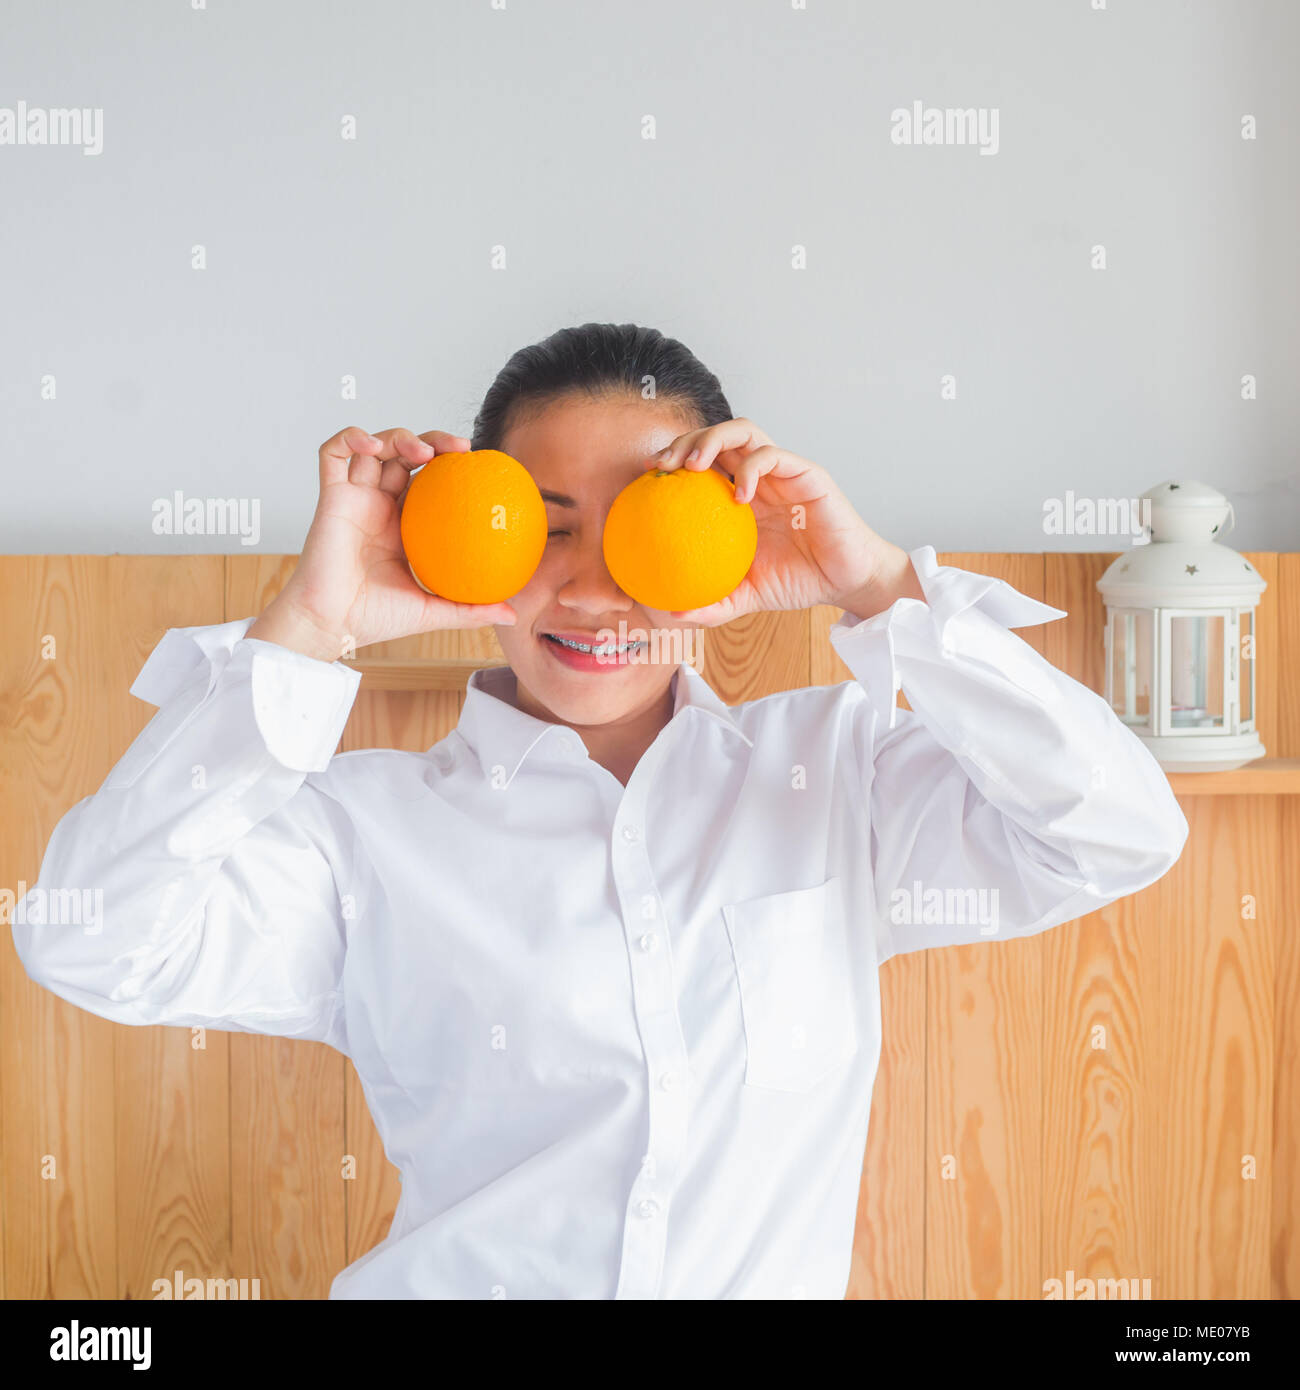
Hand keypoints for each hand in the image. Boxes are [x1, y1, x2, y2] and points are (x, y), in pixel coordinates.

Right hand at [247, 426, 518, 661]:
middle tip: (463, 448)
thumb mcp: (433, 612)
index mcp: (402, 524)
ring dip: (398, 436)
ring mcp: (354, 497)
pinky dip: (352, 438)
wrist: (332, 625)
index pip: (430, 481)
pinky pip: (334, 453)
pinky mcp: (329, 496)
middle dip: (433, 440)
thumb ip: (470, 610)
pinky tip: (374, 445)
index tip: (482, 467)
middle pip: (405, 455)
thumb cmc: (375, 619)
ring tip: (424, 450)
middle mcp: (378, 505)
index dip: (453, 467)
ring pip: (374, 447)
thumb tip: (512, 613)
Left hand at [644, 418, 922, 623]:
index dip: (673, 460)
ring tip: (694, 464)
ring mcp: (783, 472)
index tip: (648, 475)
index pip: (702, 463)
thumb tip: (675, 615)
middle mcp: (759, 477)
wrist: (845, 583)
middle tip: (662, 465)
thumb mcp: (748, 596)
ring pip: (745, 432)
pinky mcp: (808, 474)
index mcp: (740, 497)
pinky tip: (738, 494)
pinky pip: (774, 456)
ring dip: (714, 438)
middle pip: (717, 438)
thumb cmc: (799, 582)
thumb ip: (714, 603)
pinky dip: (752, 468)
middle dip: (685, 440)